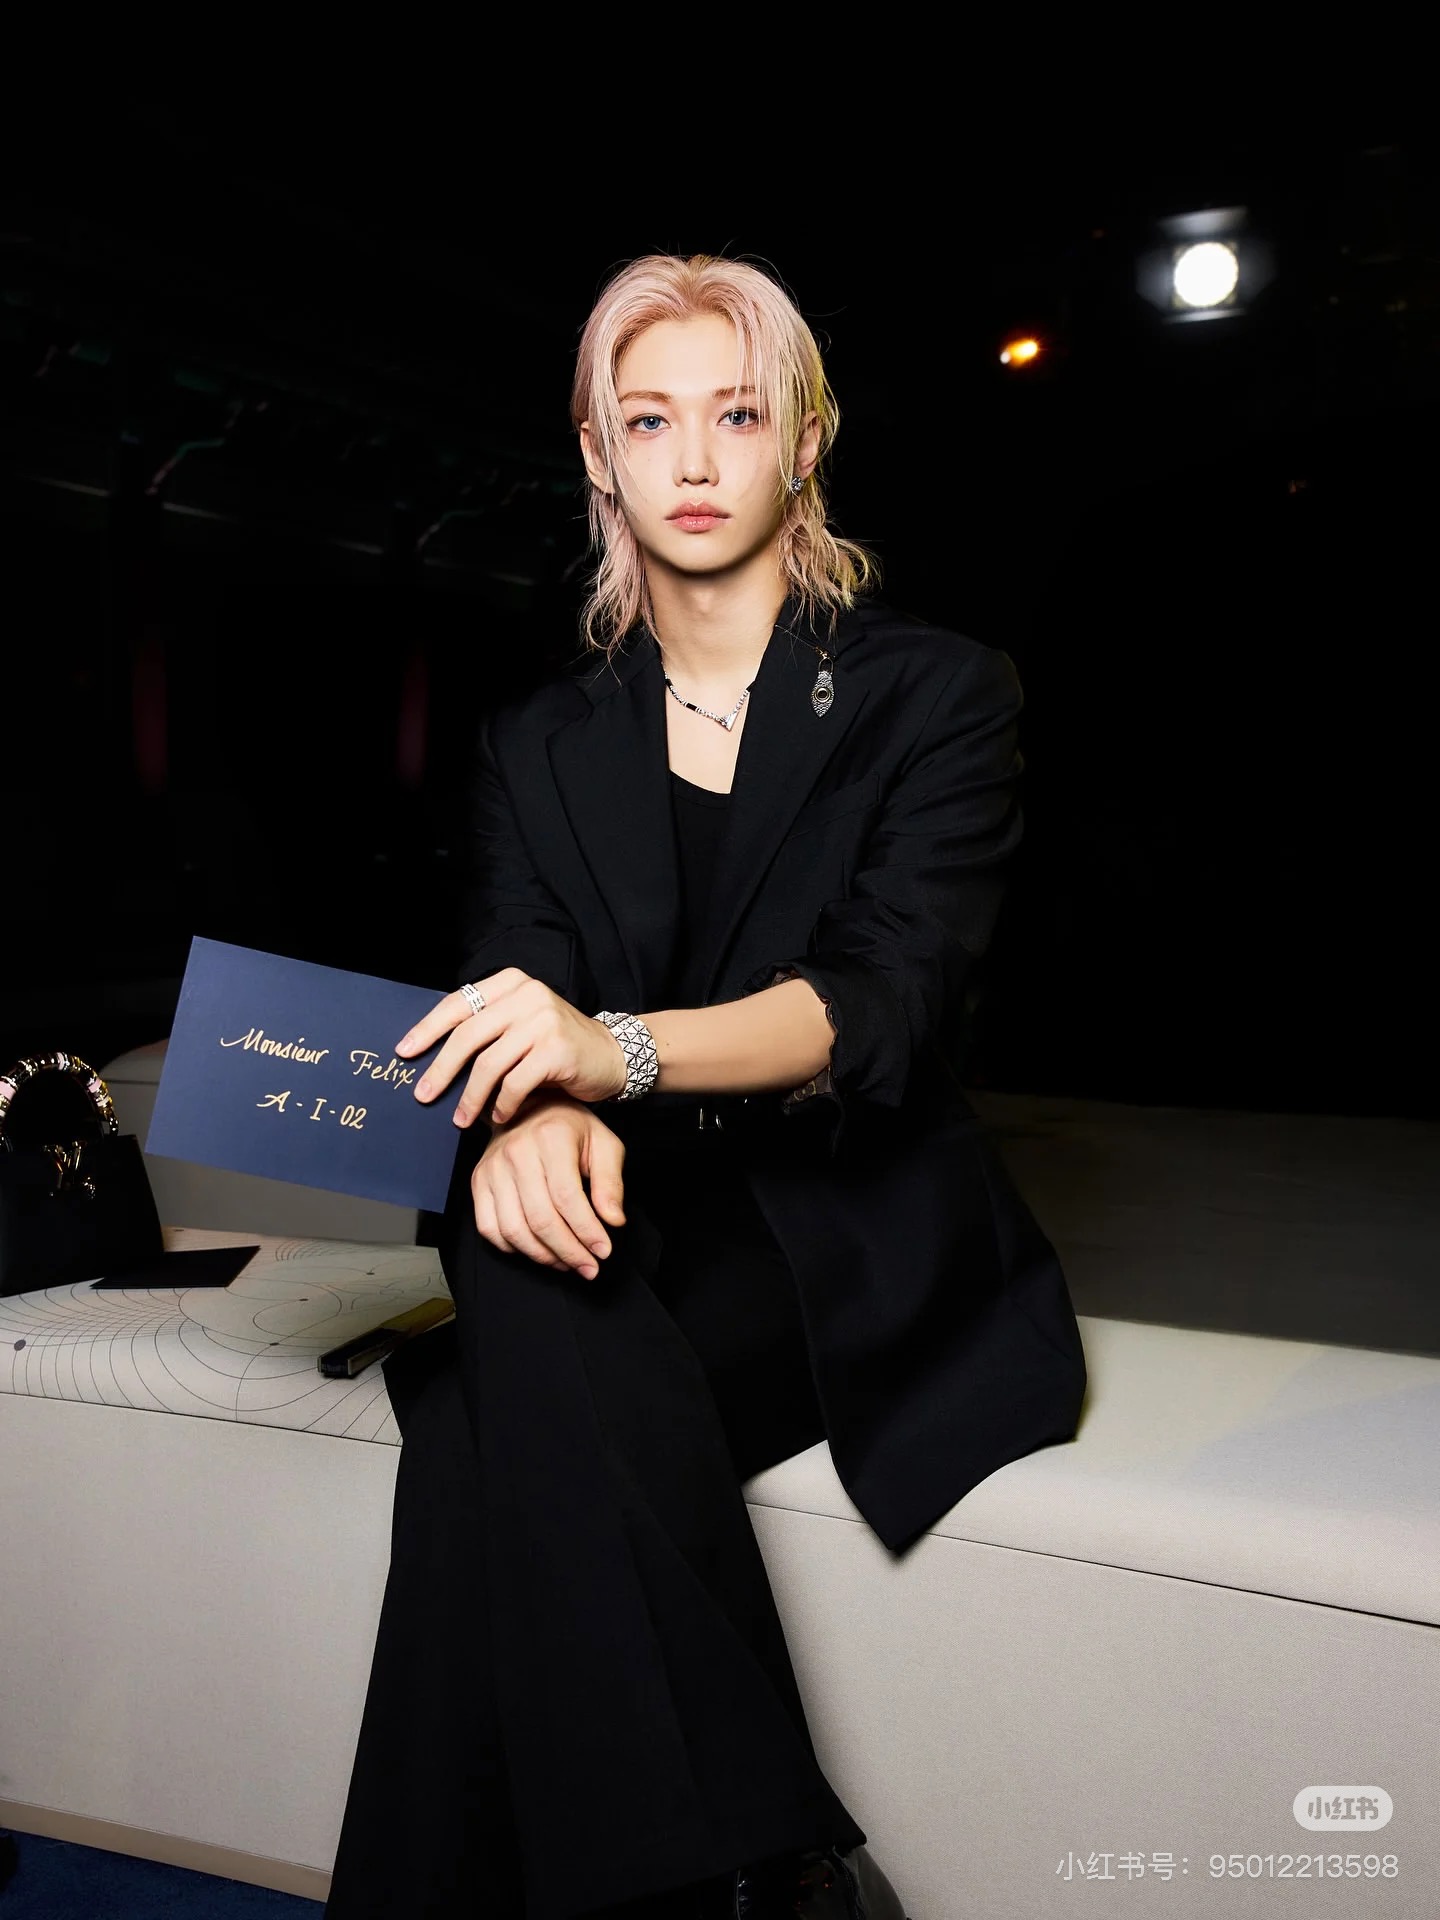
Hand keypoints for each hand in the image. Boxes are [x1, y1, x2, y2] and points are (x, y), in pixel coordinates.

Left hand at [396, 969, 629, 1126]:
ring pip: (489, 1063)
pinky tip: (499, 1117)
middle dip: (441, 1069)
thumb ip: (488, 1029)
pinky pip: (515, 1082)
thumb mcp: (522, 1025)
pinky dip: (502, 1104)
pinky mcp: (557, 1048)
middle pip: (468, 1035)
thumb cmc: (558, 1046)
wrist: (613, 1055)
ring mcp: (543, 1020)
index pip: (459, 1004)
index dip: (428, 1029)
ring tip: (460, 1118)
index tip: (405, 1052)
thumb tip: (433, 1054)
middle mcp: (527, 994)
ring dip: (470, 1097)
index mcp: (511, 984)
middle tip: (423, 1095)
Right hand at [471, 1087, 626, 1280]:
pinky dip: (513, 1248)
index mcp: (551, 1138)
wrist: (530, 1107)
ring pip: (514, 1229)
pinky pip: (489, 1228)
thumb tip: (612, 1221)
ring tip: (566, 1263)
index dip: (587, 1232)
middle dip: (569, 1251)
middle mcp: (516, 1152)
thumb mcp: (604, 1144)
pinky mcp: (478, 1181)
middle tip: (588, 1267)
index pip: (567, 1198)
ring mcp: (492, 1168)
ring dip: (543, 1256)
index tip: (603, 1251)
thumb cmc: (570, 1129)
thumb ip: (610, 1183)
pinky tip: (537, 1250)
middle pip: (541, 1219)